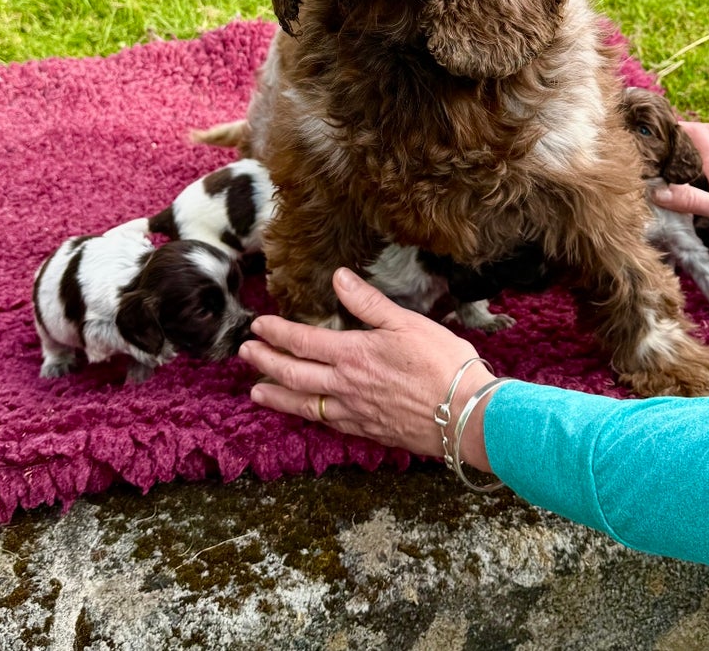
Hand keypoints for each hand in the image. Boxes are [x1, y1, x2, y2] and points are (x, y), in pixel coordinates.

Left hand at [238, 268, 496, 469]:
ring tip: (256, 391)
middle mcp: (346, 386)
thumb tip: (338, 277)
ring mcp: (354, 412)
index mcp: (353, 355)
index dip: (277, 333)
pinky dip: (308, 416)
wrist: (464, 414)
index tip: (258, 326)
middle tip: (244, 353)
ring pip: (304, 404)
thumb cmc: (442, 364)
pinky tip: (305, 414)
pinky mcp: (368, 431)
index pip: (303, 342)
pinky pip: (327, 423)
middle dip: (265, 361)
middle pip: (294, 374)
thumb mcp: (406, 322)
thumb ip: (367, 302)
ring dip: (277, 395)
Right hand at [650, 121, 708, 254]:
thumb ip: (688, 199)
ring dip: (700, 140)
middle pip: (708, 131)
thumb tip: (657, 191)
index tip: (656, 131)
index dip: (676, 126)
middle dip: (687, 129)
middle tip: (667, 139)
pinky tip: (705, 170)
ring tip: (681, 152)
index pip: (695, 131)